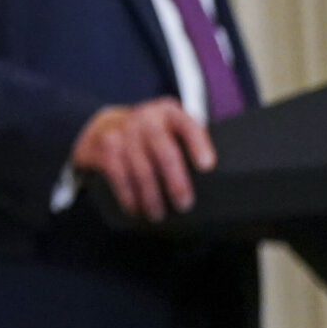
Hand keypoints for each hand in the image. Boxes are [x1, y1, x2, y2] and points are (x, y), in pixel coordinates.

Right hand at [71, 97, 214, 220]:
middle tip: (184, 205)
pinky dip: (127, 194)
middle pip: (165, 151)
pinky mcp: (106, 146)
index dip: (198, 145)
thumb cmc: (151, 136)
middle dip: (176, 181)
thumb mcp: (170, 128)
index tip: (207, 166)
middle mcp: (146, 118)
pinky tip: (135, 209)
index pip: (188, 125)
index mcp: (169, 112)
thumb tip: (222, 180)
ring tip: (158, 215)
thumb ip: (190, 143)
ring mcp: (123, 130)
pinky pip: (117, 174)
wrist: (104, 125)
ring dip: (150, 195)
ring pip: (140, 167)